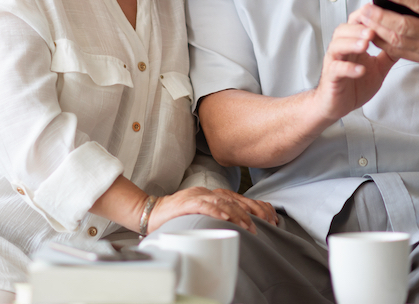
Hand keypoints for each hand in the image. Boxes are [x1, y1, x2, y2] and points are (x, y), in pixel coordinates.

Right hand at [146, 186, 271, 233]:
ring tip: (248, 225)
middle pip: (233, 199)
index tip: (268, 218)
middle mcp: (205, 192)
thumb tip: (236, 226)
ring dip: (236, 213)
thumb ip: (215, 215)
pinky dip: (216, 210)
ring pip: (221, 201)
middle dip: (250, 212)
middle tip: (262, 225)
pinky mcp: (185, 203)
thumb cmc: (175, 216)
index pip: (237, 198)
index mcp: (210, 194)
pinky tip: (225, 217)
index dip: (254, 207)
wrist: (150, 212)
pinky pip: (203, 205)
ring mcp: (196, 196)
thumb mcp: (199, 214)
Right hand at [313, 21, 396, 121]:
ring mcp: (334, 63)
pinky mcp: (331, 77)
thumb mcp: (378, 68)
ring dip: (351, 43)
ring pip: (337, 46)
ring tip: (365, 45)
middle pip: (343, 30)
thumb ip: (388, 54)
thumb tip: (405, 42)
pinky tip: (360, 69)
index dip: (364, 17)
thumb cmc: (354, 85)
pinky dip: (348, 68)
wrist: (337, 105)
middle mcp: (341, 50)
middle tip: (372, 30)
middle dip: (358, 28)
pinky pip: (337, 69)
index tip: (377, 13)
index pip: (355, 24)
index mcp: (352, 45)